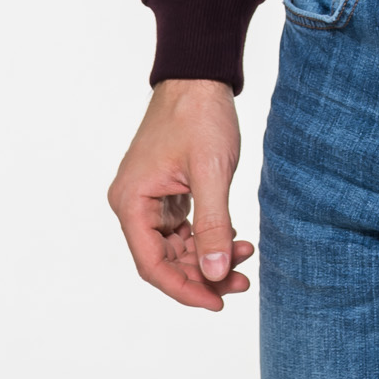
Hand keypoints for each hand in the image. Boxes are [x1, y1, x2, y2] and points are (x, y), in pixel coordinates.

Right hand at [108, 79, 251, 310]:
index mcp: (131, 202)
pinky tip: (237, 238)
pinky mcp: (167, 192)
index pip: (152, 265)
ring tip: (247, 258)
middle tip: (242, 281)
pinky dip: (210, 236)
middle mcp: (133, 204)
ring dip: (210, 256)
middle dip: (204, 273)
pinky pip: (185, 228)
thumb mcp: (212, 172)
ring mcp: (149, 198)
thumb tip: (216, 275)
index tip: (216, 302)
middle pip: (165, 260)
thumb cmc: (200, 116)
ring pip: (178, 247)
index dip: (184, 289)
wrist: (200, 75)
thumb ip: (213, 226)